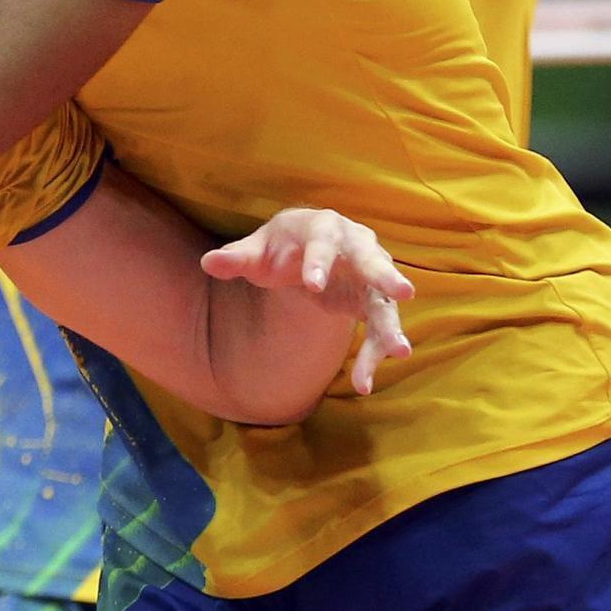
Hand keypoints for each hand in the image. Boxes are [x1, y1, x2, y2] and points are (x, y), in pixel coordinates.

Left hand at [204, 208, 415, 393]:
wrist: (306, 251)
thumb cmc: (280, 247)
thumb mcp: (256, 251)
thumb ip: (236, 258)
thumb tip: (208, 263)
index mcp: (323, 227)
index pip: (322, 242)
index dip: (318, 261)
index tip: (312, 285)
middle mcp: (356, 246)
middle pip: (373, 260)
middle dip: (385, 276)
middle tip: (403, 292)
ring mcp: (371, 274)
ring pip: (384, 299)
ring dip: (393, 325)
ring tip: (401, 352)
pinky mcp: (374, 301)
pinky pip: (379, 328)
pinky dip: (375, 353)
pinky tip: (362, 383)